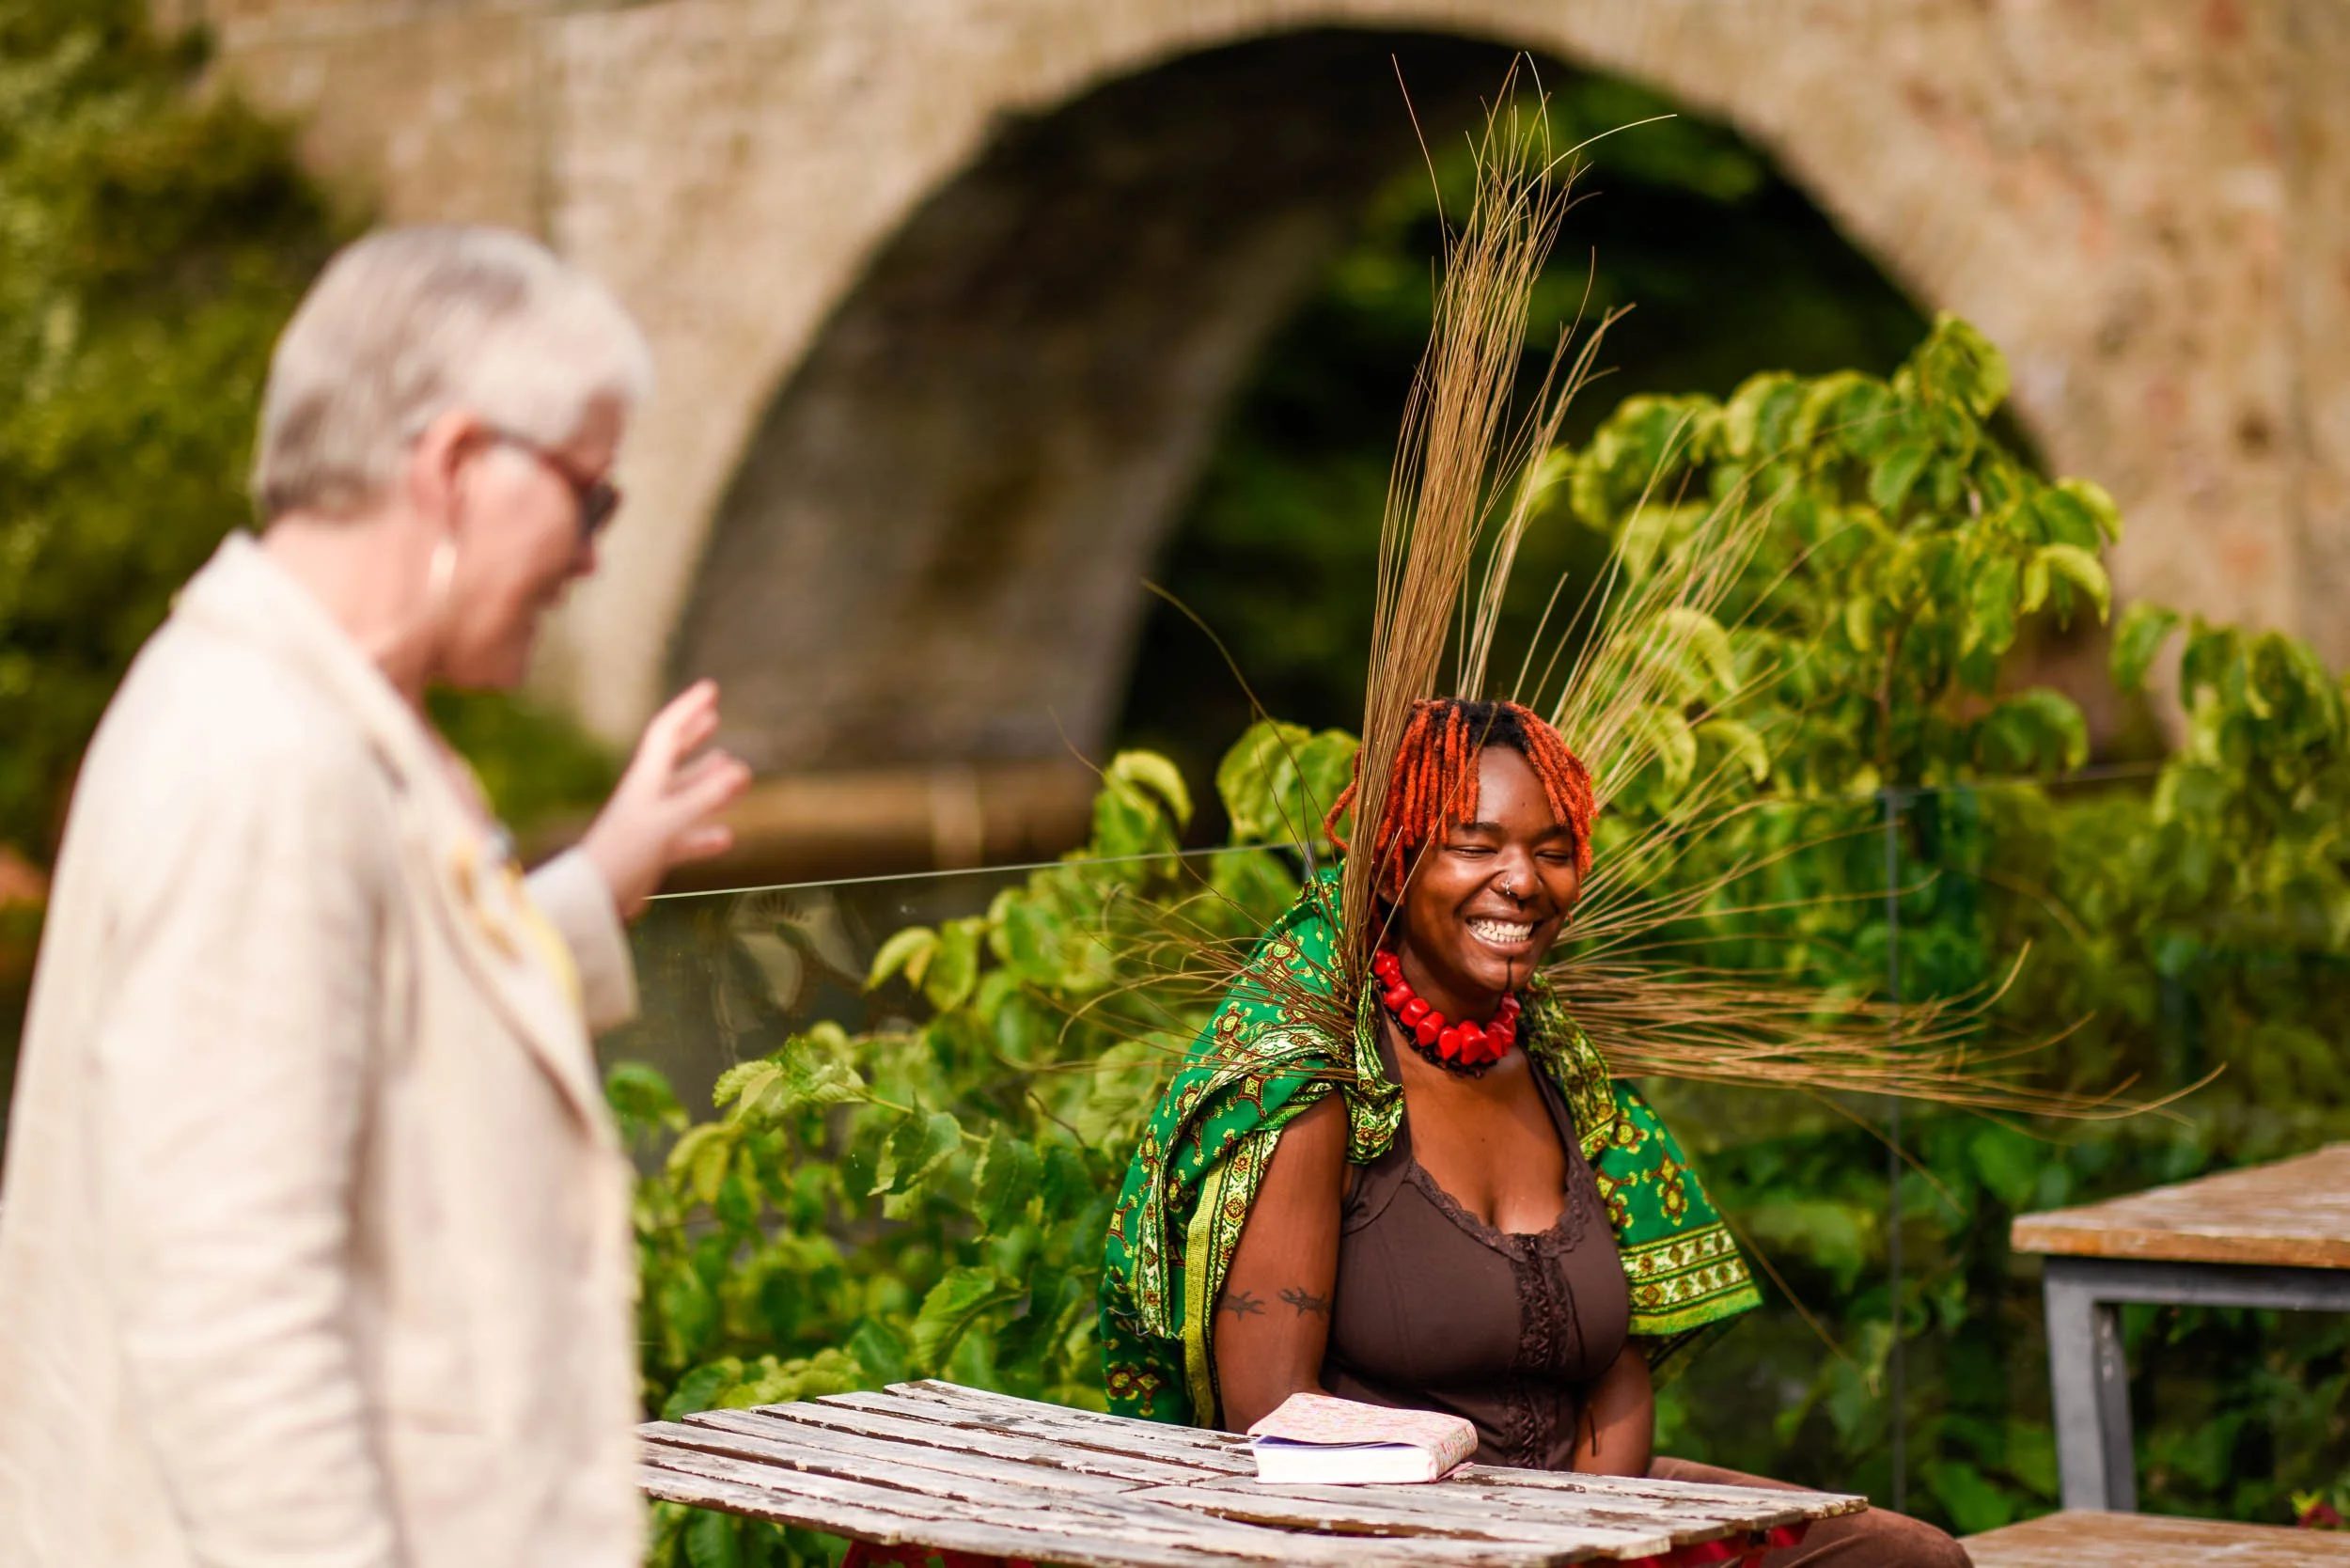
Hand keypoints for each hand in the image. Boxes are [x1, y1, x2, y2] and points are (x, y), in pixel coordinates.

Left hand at [578, 680, 750, 919]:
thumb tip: (741, 770)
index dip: (688, 708)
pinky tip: (726, 838)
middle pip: (673, 756)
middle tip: (713, 714)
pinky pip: (685, 837)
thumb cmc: (623, 854)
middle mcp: (647, 796)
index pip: (668, 732)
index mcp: (646, 780)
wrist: (591, 899)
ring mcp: (650, 824)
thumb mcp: (666, 823)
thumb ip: (703, 798)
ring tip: (733, 770)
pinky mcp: (652, 852)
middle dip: (694, 735)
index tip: (710, 688)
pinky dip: (706, 835)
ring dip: (706, 781)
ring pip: (684, 796)